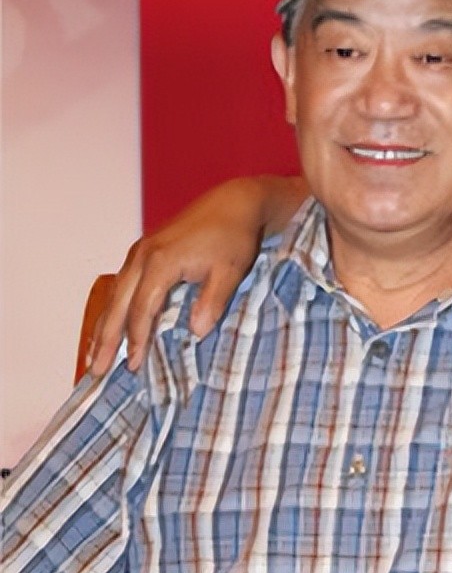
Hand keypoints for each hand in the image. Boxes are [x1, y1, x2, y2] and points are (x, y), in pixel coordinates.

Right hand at [86, 177, 276, 376]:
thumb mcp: (231, 270)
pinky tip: (112, 324)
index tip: (133, 365)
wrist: (235, 202)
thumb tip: (196, 333)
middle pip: (118, 304)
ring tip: (94, 355)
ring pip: (115, 294)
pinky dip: (115, 307)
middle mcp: (142, 256)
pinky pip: (123, 284)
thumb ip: (212, 302)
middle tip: (96, 371)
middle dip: (106, 339)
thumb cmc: (234, 236)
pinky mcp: (145, 250)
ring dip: (105, 325)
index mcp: (161, 261)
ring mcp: (141, 251)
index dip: (137, 339)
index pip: (143, 308)